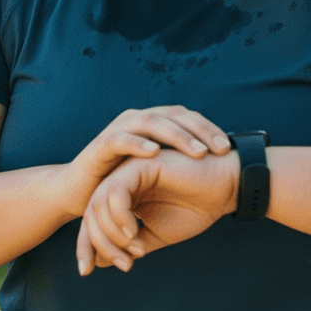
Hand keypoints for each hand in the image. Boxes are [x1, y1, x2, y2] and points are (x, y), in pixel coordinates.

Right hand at [57, 106, 230, 221]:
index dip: (209, 130)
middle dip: (201, 131)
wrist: (80, 194)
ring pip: (152, 122)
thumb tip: (218, 168)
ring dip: (177, 136)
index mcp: (154, 125)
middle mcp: (138, 120)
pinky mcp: (100, 145)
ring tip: (198, 152)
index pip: (188, 119)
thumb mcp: (155, 172)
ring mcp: (119, 129)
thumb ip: (179, 165)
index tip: (230, 149)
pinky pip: (120, 139)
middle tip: (221, 149)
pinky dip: (138, 144)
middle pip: (175, 116)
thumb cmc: (122, 184)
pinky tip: (155, 152)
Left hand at [77, 149, 239, 274]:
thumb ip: (128, 245)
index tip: (88, 271)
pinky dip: (120, 215)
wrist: (225, 188)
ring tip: (136, 249)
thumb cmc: (195, 209)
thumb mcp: (155, 235)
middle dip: (99, 244)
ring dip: (112, 234)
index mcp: (122, 195)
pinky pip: (116, 191)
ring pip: (98, 203)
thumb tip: (97, 262)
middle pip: (90, 213)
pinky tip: (134, 232)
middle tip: (124, 264)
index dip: (86, 246)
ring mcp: (128, 170)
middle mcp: (121, 181)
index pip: (93, 221)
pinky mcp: (140, 164)